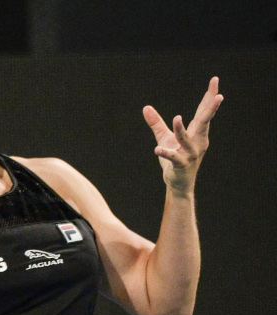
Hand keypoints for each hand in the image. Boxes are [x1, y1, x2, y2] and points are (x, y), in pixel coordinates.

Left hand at [142, 76, 222, 194]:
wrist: (178, 184)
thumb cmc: (175, 159)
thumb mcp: (164, 138)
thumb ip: (156, 123)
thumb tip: (146, 107)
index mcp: (197, 133)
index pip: (203, 111)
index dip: (209, 96)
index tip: (215, 80)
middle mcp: (197, 141)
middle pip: (205, 122)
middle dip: (211, 109)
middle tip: (219, 96)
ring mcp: (190, 153)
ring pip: (186, 139)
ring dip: (181, 129)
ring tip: (177, 117)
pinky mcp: (181, 165)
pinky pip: (173, 157)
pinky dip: (166, 153)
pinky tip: (157, 149)